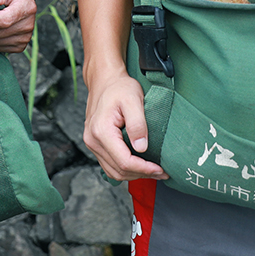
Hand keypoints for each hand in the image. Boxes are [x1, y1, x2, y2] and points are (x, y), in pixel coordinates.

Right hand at [83, 67, 168, 181]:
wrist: (105, 81)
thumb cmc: (119, 87)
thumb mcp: (133, 100)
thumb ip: (137, 124)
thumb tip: (142, 147)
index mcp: (101, 131)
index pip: (124, 161)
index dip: (144, 169)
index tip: (160, 169)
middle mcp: (93, 140)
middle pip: (119, 170)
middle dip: (142, 174)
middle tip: (161, 172)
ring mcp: (92, 144)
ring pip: (114, 172)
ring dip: (134, 174)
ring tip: (153, 170)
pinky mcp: (96, 145)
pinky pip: (110, 165)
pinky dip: (126, 169)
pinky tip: (139, 165)